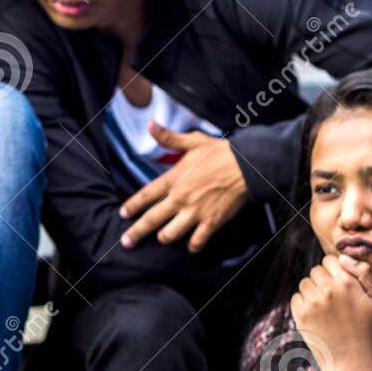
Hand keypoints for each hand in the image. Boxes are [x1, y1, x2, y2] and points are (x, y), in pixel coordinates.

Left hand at [119, 125, 249, 251]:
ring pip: (170, 235)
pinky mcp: (211, 222)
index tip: (123, 214)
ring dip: (164, 238)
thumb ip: (169, 138)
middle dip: (136, 233)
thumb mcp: (193, 141)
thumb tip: (151, 124)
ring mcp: (195, 212)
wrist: (249, 166)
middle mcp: (181, 198)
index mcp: (174, 179)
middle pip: (151, 220)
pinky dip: (193, 246)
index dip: (132, 206)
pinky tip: (191, 245)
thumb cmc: (222, 153)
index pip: (146, 195)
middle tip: (126, 242)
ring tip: (162, 239)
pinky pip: (197, 241)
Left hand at [289, 253, 371, 370]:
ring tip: (324, 308)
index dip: (333, 270)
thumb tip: (343, 258)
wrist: (350, 361)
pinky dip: (302, 304)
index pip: (329, 260)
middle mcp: (328, 289)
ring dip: (311, 292)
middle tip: (331, 299)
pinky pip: (296, 298)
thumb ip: (361, 276)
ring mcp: (313, 302)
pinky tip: (316, 316)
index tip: (337, 283)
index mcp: (347, 283)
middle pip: (315, 271)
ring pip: (304, 283)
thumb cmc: (364, 330)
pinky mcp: (301, 315)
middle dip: (322, 281)